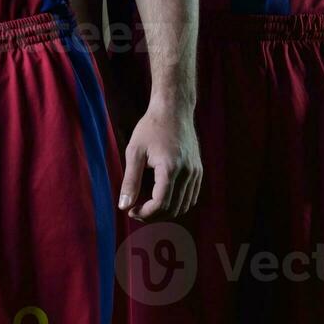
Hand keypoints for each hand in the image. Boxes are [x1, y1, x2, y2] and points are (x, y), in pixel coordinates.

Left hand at [118, 102, 201, 220]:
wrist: (174, 109)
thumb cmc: (151, 127)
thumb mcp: (134, 152)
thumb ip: (129, 181)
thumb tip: (123, 206)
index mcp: (170, 169)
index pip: (161, 204)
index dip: (145, 213)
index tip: (131, 211)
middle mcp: (187, 173)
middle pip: (173, 209)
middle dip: (153, 215)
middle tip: (136, 209)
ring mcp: (195, 172)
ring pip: (184, 205)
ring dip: (166, 211)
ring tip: (148, 205)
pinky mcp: (199, 170)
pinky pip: (191, 196)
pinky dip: (178, 203)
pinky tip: (163, 197)